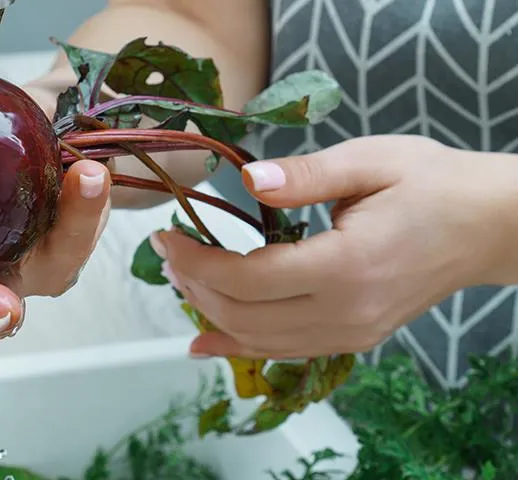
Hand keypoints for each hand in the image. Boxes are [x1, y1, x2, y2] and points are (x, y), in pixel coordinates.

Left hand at [149, 135, 517, 358]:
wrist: (488, 227)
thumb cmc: (433, 184)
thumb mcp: (370, 161)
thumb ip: (304, 175)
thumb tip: (247, 180)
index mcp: (346, 266)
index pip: (247, 278)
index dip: (195, 261)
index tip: (166, 234)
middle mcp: (345, 312)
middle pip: (244, 315)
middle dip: (193, 285)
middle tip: (167, 252)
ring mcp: (351, 333)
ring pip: (260, 340)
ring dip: (211, 314)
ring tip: (181, 280)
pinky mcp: (354, 337)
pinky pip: (284, 350)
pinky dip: (241, 345)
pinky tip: (206, 341)